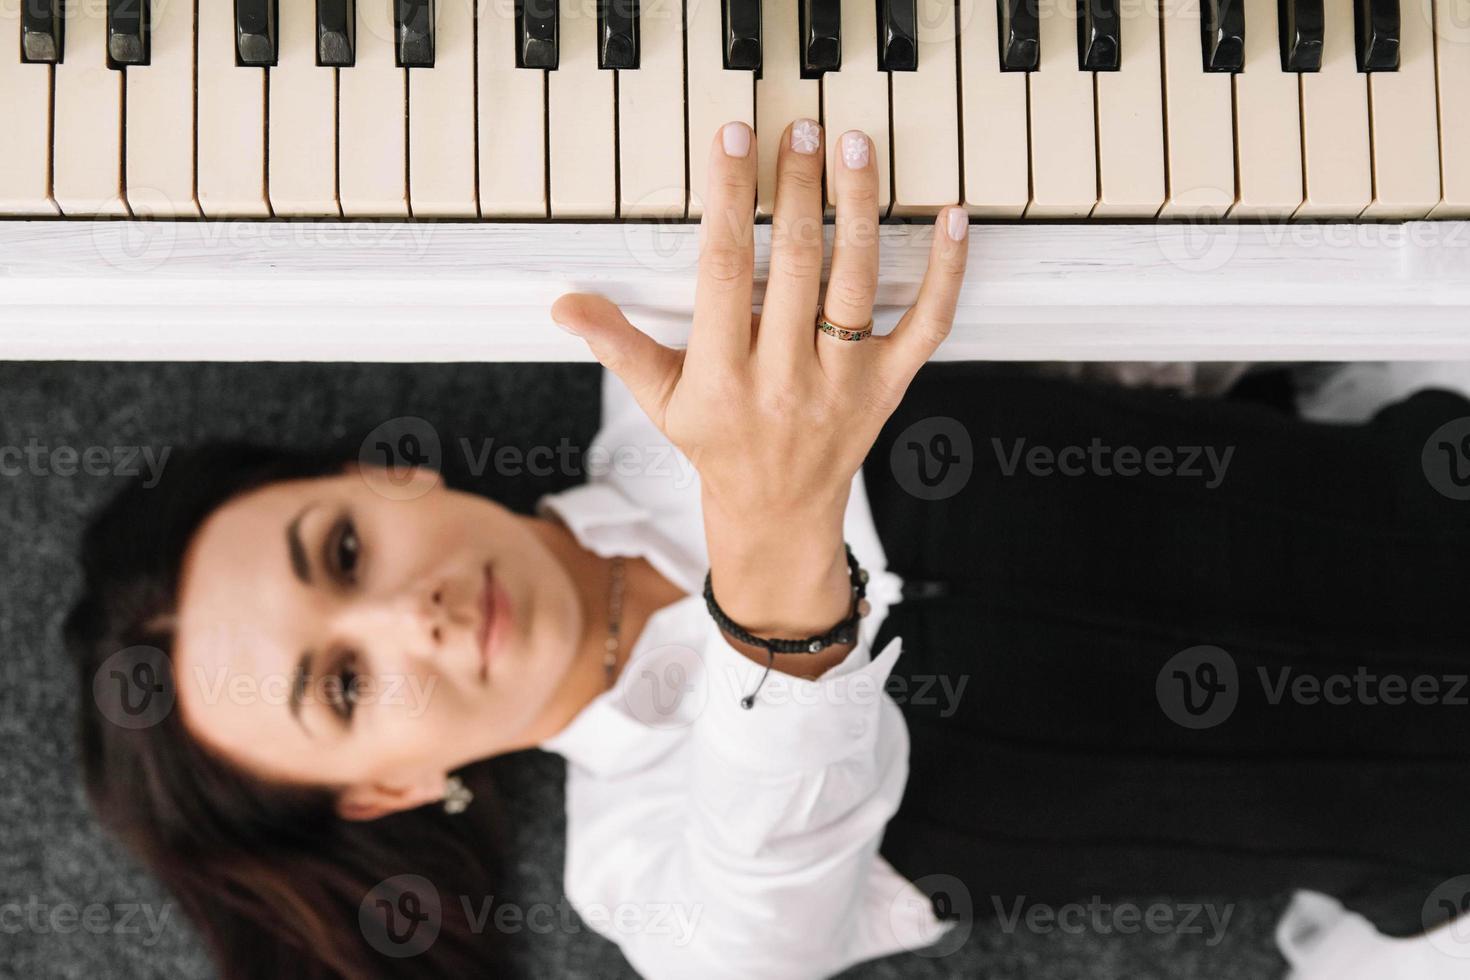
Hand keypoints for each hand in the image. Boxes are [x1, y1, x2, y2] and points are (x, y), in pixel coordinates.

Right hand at [552, 120, 968, 648]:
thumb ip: (618, 345)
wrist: (778, 514)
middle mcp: (786, 377)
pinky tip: (951, 221)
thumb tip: (568, 305)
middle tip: (800, 132)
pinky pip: (926, 324)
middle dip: (799, 189)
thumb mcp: (659, 401)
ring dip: (858, 209)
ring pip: (857, 283)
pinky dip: (944, 273)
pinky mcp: (887, 385)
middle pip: (797, 266)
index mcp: (723, 376)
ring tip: (853, 149)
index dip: (729, 201)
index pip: (725, 271)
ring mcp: (842, 382)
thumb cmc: (719, 448)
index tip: (733, 144)